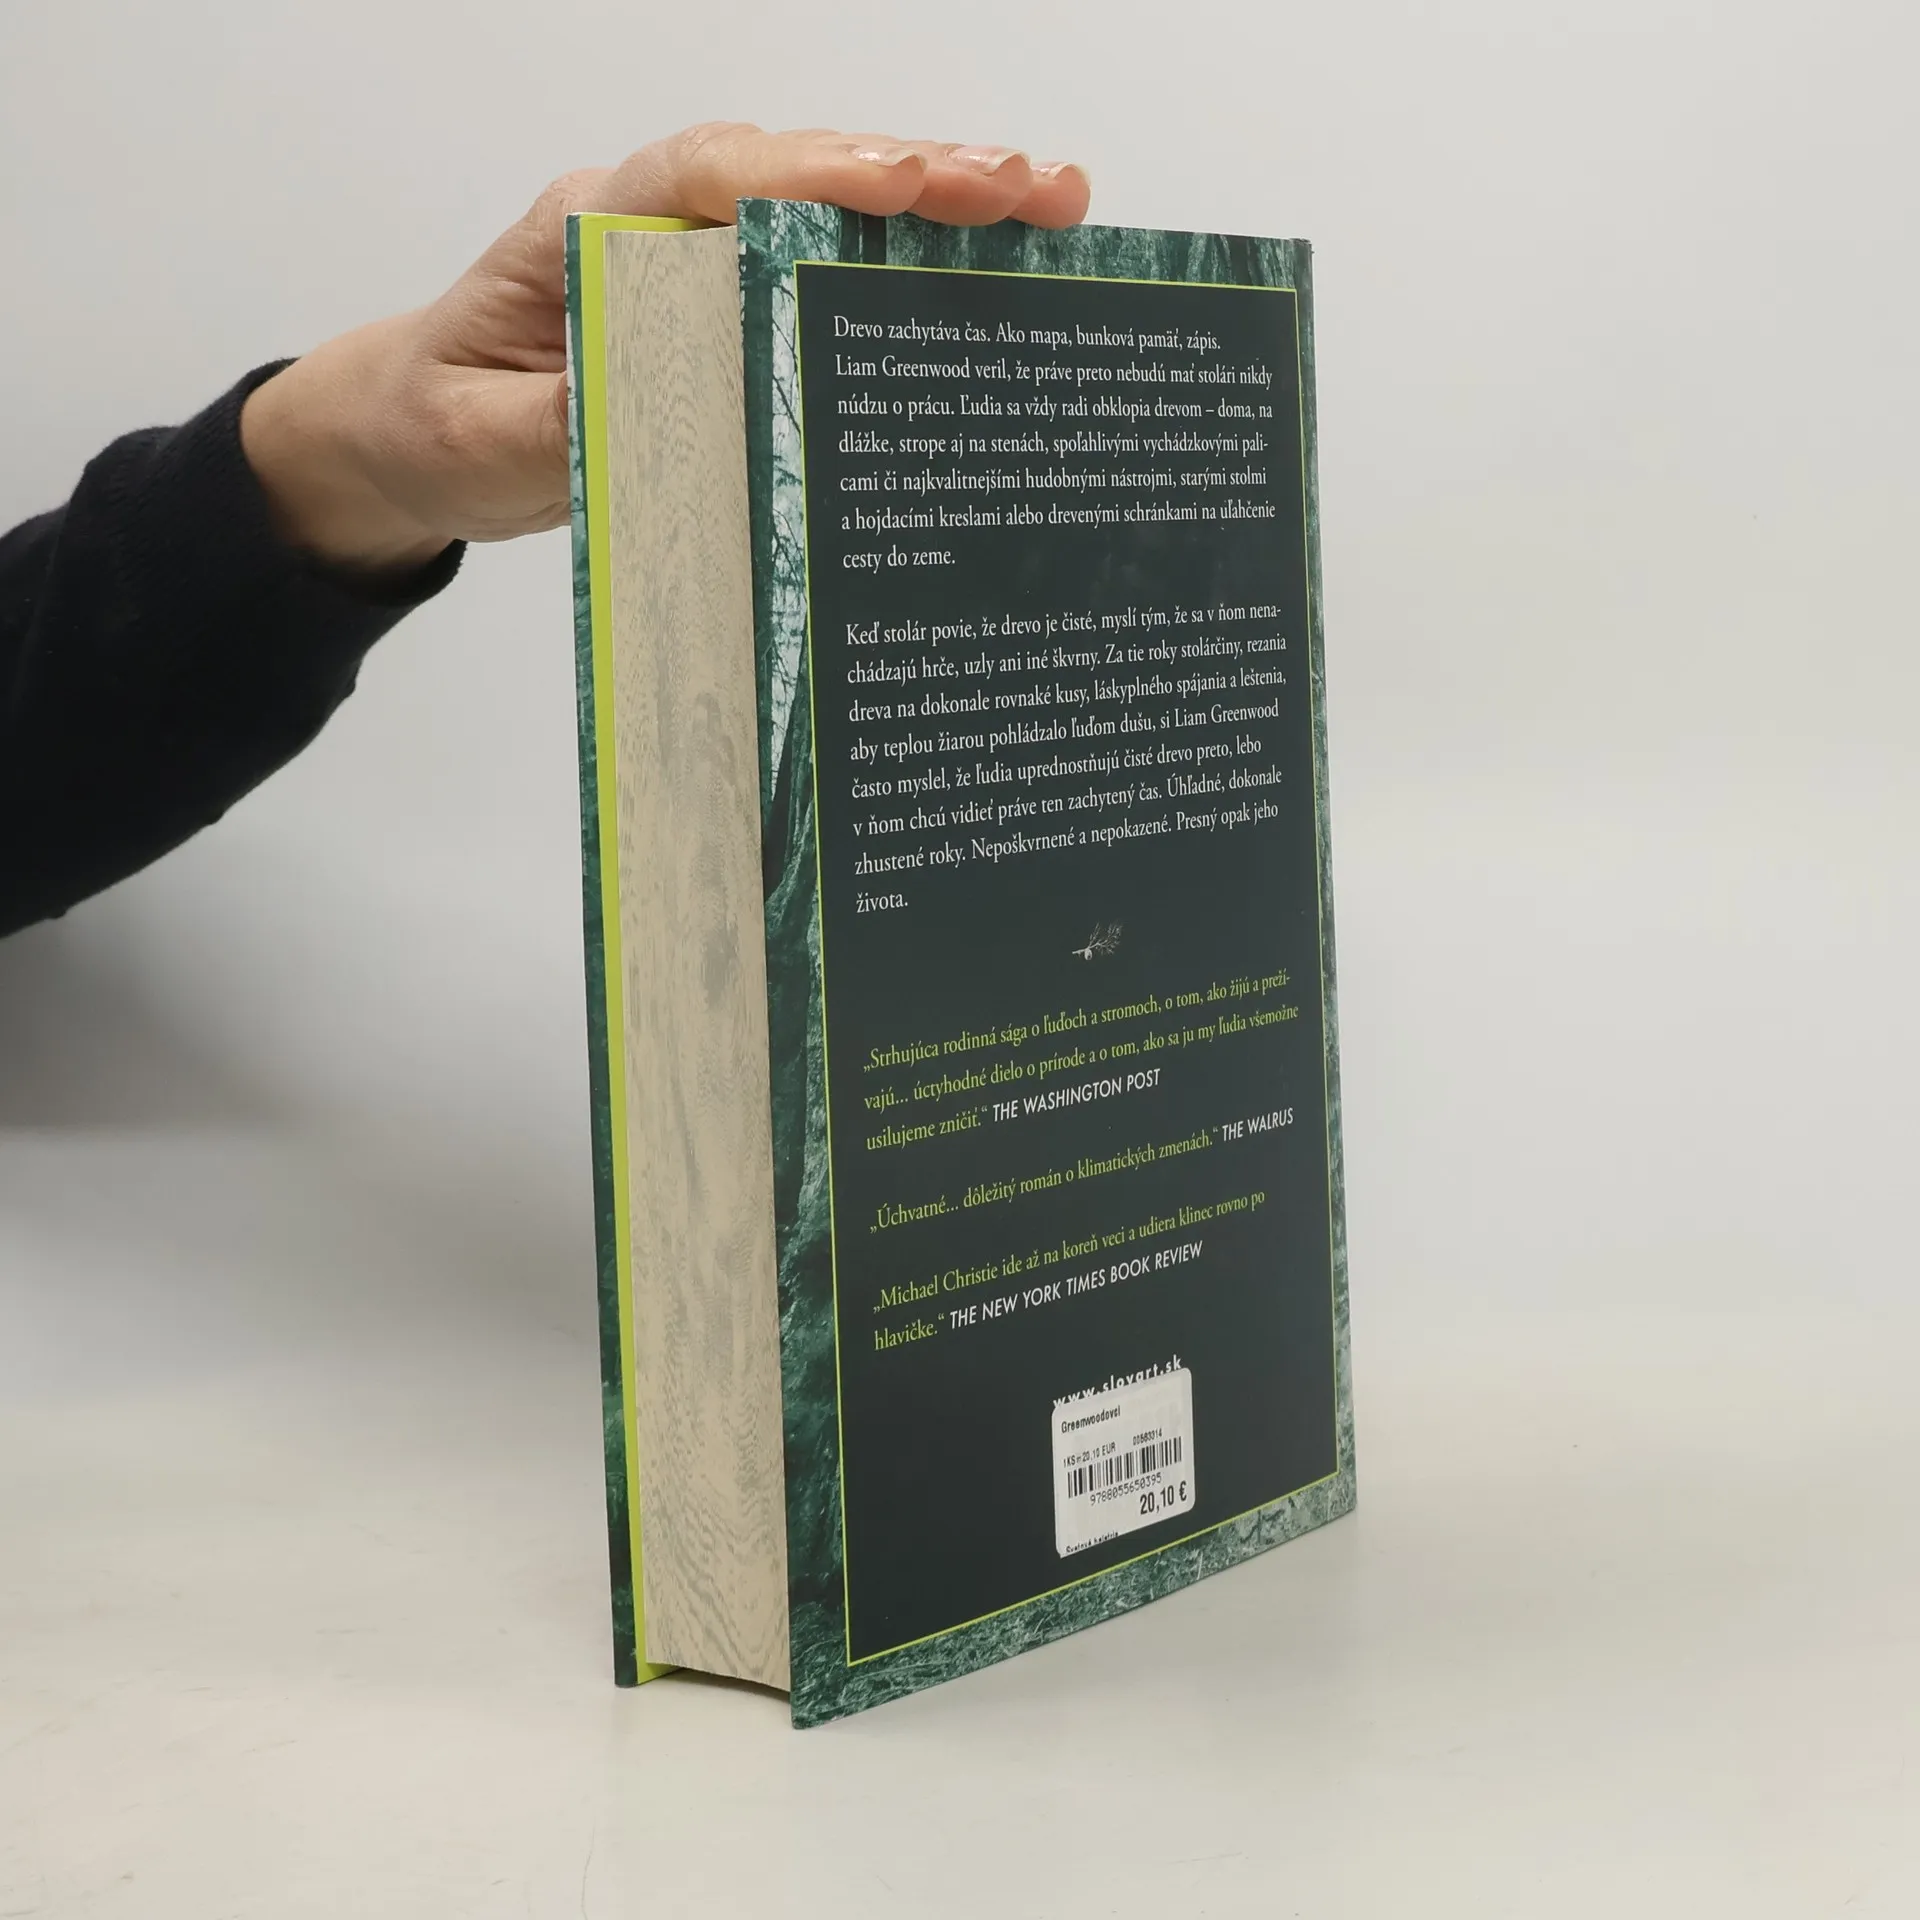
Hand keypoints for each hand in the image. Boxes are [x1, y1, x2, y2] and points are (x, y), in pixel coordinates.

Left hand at [240, 125, 1091, 575]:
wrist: (417, 430)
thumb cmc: (442, 422)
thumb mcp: (484, 441)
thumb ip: (564, 425)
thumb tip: (664, 419)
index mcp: (592, 227)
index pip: (711, 177)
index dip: (813, 175)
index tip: (902, 185)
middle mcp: (658, 219)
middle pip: (799, 171)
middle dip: (920, 175)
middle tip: (1034, 190)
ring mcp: (699, 255)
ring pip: (828, 206)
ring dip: (938, 208)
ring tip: (1052, 209)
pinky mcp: (728, 303)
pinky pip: (825, 264)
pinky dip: (909, 263)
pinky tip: (991, 270)